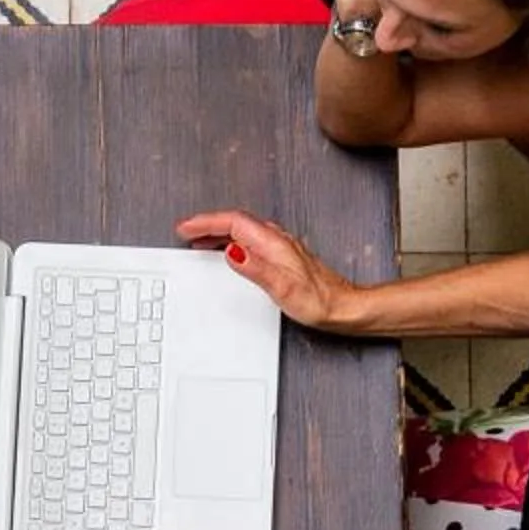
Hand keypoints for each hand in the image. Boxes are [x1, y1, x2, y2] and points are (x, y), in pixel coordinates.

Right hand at [175, 208, 353, 328]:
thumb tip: (232, 253)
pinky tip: (230, 253)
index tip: (186, 227)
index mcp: (273, 243)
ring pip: (242, 231)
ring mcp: (280, 248)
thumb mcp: (283, 287)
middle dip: (208, 224)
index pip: (233, 222)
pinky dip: (232, 242)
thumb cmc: (318, 301)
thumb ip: (256, 268)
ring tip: (199, 240)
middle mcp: (277, 240)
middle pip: (235, 222)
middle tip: (186, 230)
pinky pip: (250, 241)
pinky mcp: (282, 257)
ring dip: (219, 232)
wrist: (342, 307)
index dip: (206, 222)